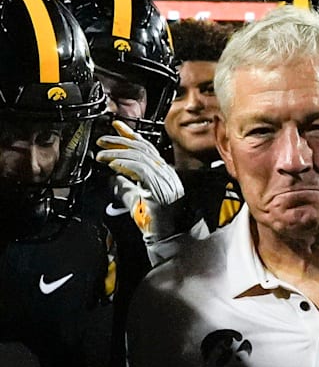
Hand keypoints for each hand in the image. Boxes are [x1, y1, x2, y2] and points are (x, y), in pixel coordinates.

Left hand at [96, 120, 184, 242]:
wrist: (166, 239)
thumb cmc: (152, 223)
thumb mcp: (134, 198)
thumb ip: (125, 185)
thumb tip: (112, 175)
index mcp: (166, 174)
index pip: (149, 148)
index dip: (131, 136)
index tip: (117, 127)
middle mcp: (169, 175)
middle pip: (144, 149)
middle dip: (120, 141)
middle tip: (102, 140)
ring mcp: (167, 182)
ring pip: (140, 157)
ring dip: (117, 154)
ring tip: (102, 155)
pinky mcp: (160, 189)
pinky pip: (141, 170)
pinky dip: (125, 165)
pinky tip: (113, 165)